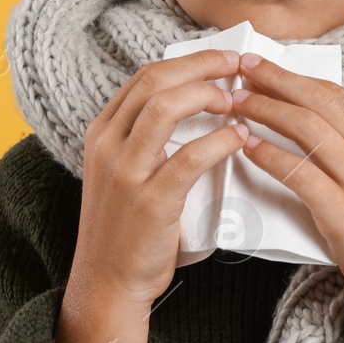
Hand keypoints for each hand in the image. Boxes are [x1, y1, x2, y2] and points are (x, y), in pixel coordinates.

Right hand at [57, 48, 249, 342]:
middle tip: (241, 65)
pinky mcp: (148, 201)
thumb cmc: (127, 229)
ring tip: (240, 99)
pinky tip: (239, 137)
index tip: (224, 59)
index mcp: (102, 132)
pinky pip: (187, 157)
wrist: (107, 283)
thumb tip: (195, 105)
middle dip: (203, 65)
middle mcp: (107, 144)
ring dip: (209, 94)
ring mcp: (124, 172)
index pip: (145, 76)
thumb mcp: (124, 173)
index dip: (189, 60)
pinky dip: (218, 140)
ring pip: (166, 107)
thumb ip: (148, 139)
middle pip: (156, 80)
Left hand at [229, 53, 343, 342]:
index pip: (334, 93)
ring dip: (265, 110)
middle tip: (240, 70)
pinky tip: (246, 147)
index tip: (262, 65)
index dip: (294, 76)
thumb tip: (307, 120)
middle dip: (275, 81)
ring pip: (307, 129)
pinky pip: (300, 174)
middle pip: (317, 102)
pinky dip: (269, 155)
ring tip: (235, 103)